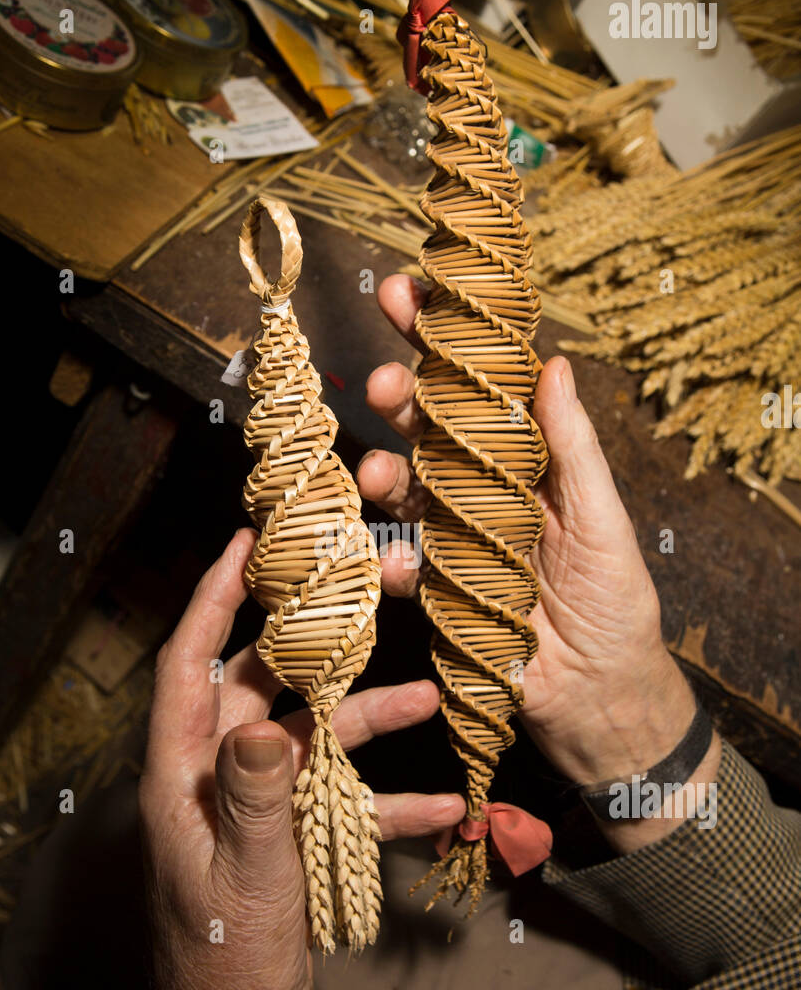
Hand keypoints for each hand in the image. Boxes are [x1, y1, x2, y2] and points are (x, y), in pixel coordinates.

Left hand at [139, 528, 463, 989]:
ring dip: (369, 719)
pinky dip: (389, 800)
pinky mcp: (292, 834)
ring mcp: (259, 803)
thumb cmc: (227, 958)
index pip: (189, 665)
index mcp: (183, 774)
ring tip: (431, 698)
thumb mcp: (243, 876)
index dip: (211, 600)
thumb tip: (266, 723)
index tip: (244, 543)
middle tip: (366, 595)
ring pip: (314, 735)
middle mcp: (220, 775)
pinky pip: (343, 800)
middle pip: (263, 686)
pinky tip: (445, 807)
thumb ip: (254, 798)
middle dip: (316, 646)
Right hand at [358, 275, 719, 849]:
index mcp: (531, 459)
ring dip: (382, 472)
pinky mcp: (434, 585)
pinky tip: (395, 563)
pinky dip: (390, 559)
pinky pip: (399, 561)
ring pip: (404, 486)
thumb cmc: (615, 603)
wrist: (598, 696)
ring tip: (375, 472)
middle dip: (401, 398)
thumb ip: (573, 447)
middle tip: (382, 384)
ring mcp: (455, 534)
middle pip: (431, 425)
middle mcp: (486, 486)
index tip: (409, 293)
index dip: (444, 339)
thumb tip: (554, 362)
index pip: (483, 384)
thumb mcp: (602, 519)